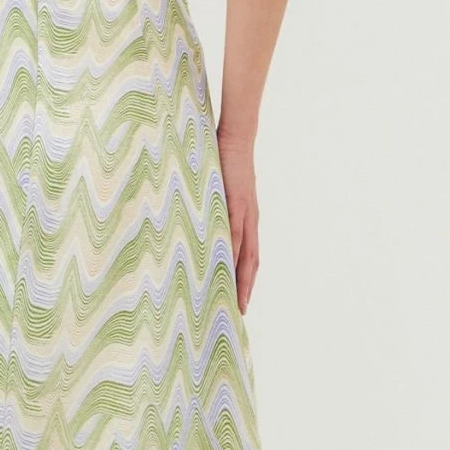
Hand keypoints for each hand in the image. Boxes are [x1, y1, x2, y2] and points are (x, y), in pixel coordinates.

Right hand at [217, 128, 259, 312]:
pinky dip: (232, 252)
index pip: (249, 256)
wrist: (235, 139)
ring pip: (246, 252)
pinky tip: (227, 267)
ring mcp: (246, 212)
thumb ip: (213, 210)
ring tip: (235, 297)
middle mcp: (251, 220)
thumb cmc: (223, 163)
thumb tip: (198, 226)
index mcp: (247, 219)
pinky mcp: (236, 202)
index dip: (246, 279)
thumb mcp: (218, 193)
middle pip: (252, 261)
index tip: (240, 300)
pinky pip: (234, 232)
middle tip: (240, 310)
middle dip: (247, 286)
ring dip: (241, 276)